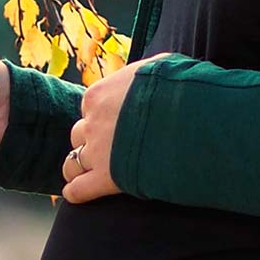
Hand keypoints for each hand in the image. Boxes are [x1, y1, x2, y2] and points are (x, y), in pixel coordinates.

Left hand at [62, 52, 175, 203]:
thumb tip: (150, 68)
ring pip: (72, 163)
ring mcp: (98, 152)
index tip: (119, 122)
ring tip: (87, 173)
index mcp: (100, 95)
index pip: (91, 106)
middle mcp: (93, 123)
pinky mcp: (106, 179)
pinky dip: (77, 192)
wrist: (188, 119)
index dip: (104, 116)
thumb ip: (144, 69)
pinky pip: (78, 190)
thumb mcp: (159, 66)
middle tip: (110, 147)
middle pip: (80, 134)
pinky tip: (79, 193)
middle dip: (92, 140)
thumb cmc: (179, 89)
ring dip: (78, 167)